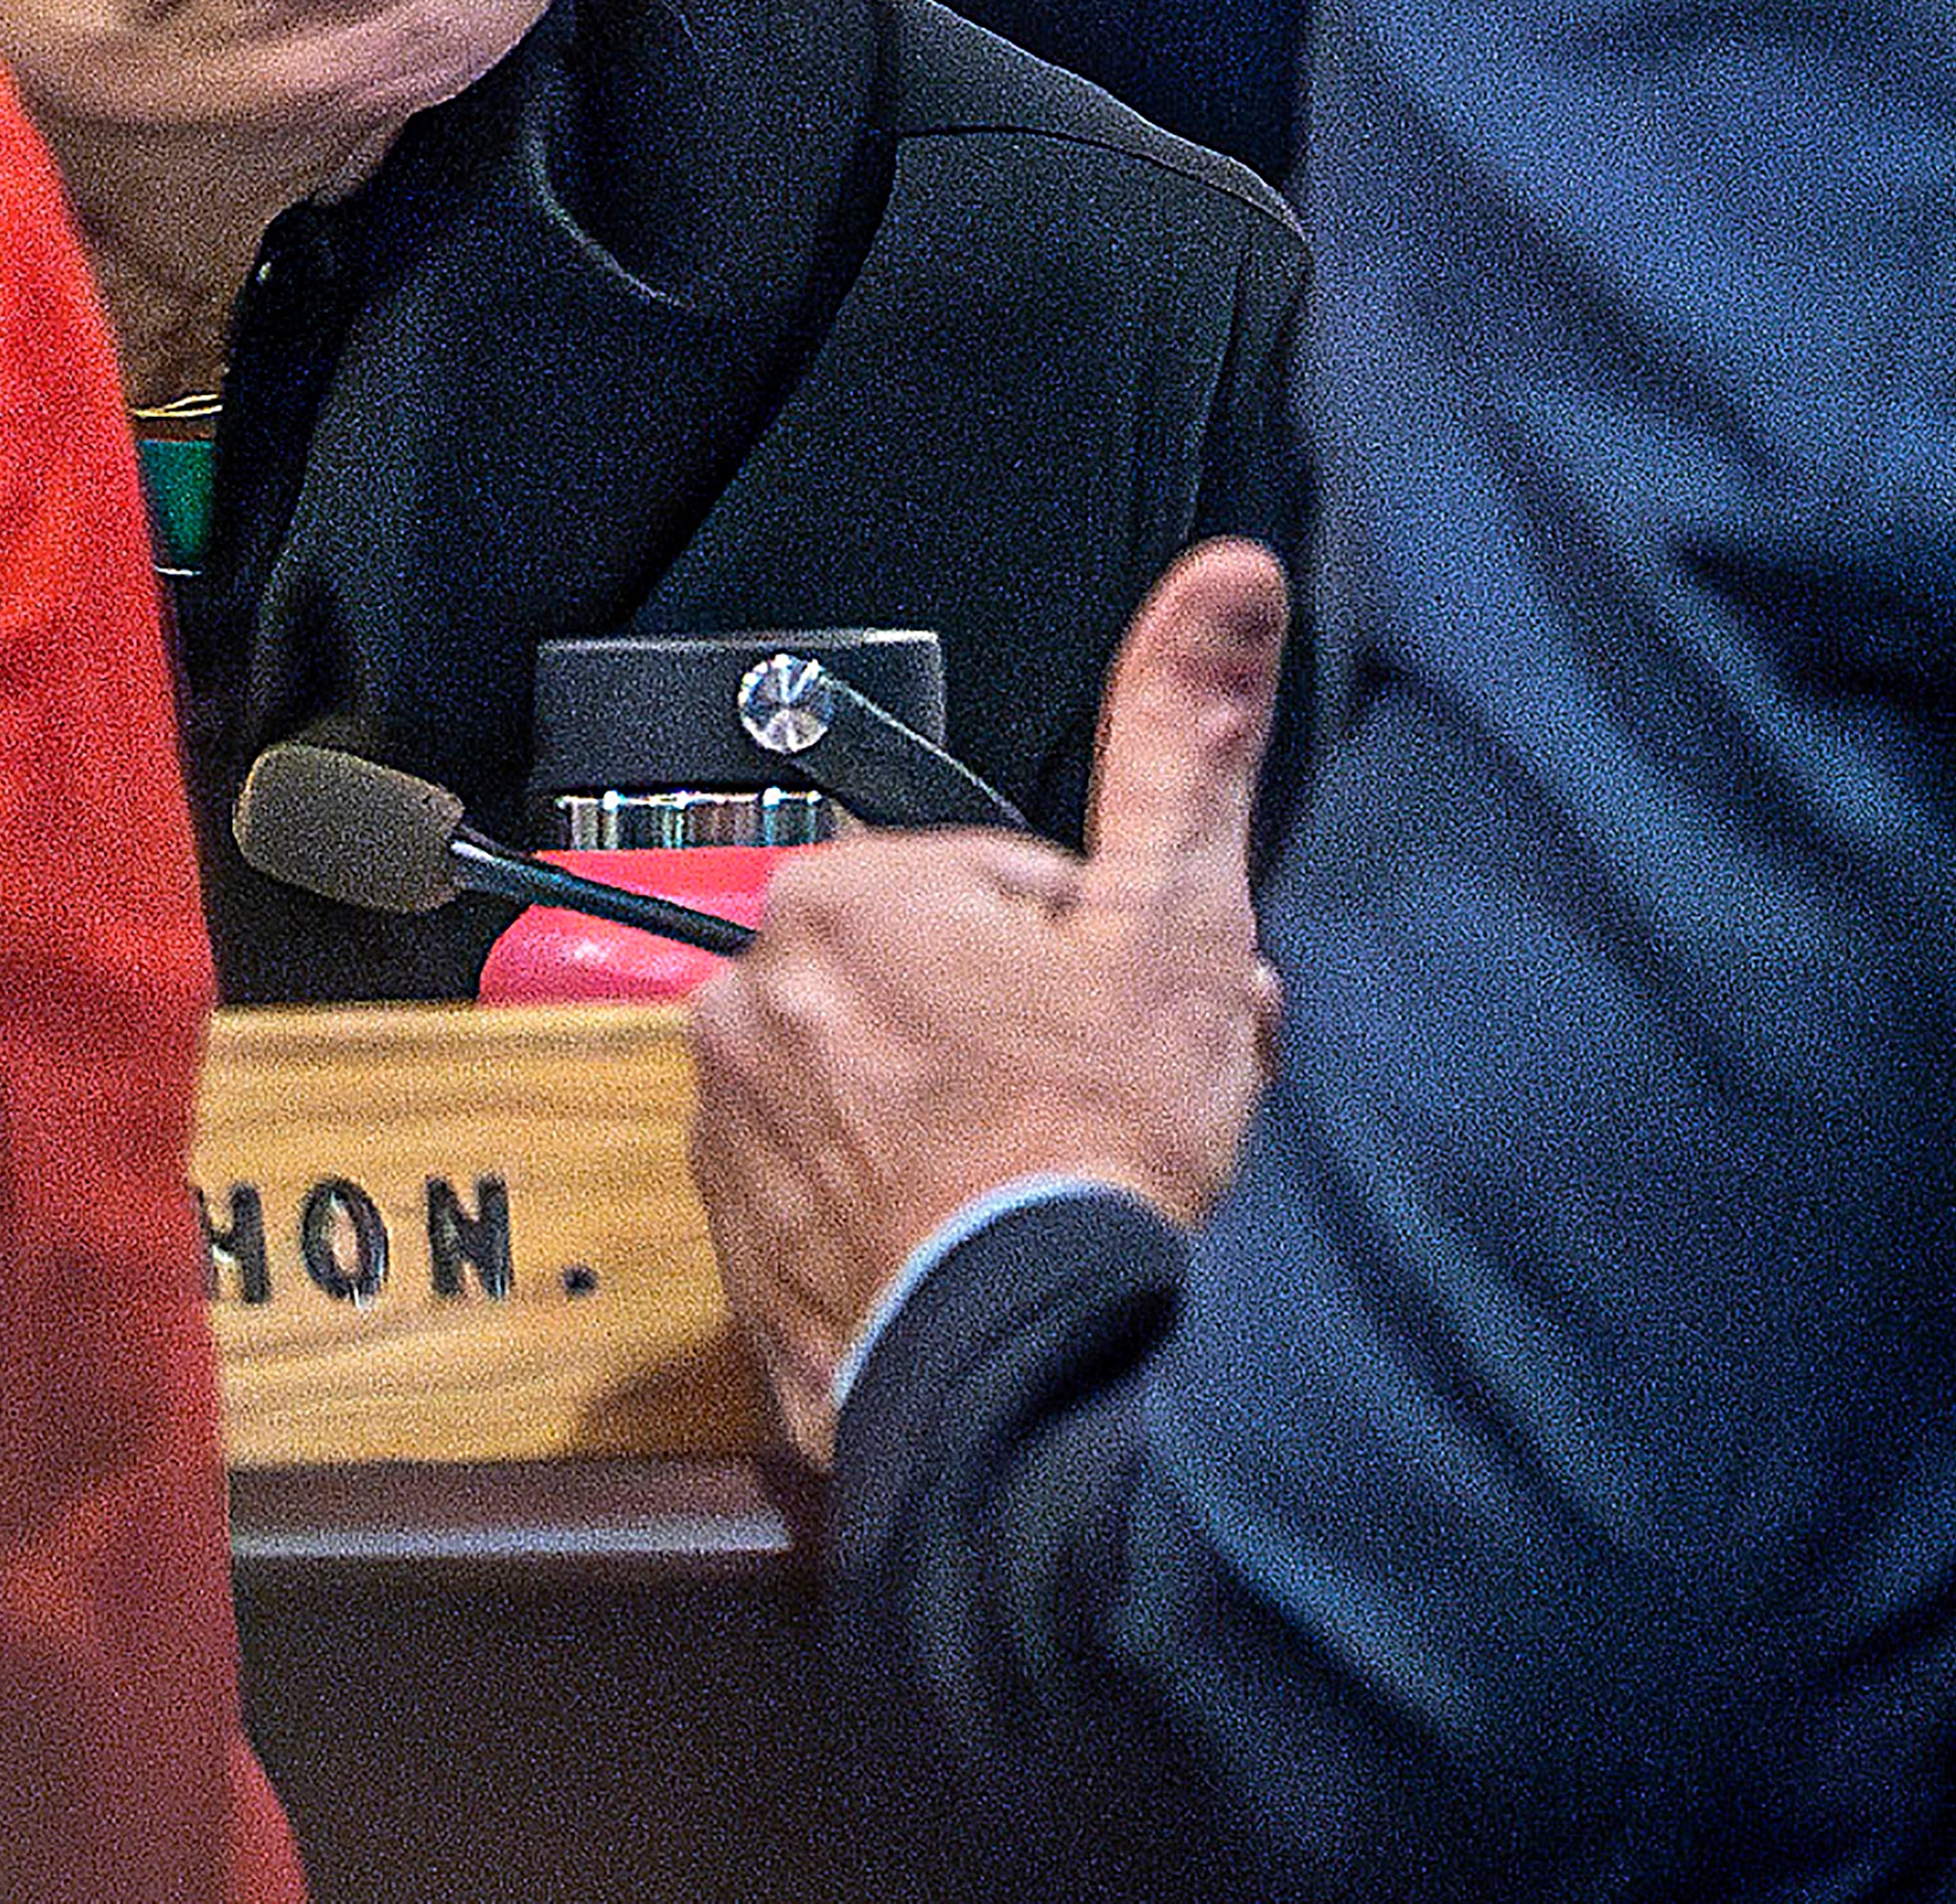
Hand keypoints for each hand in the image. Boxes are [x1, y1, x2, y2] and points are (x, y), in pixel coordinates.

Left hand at [685, 540, 1291, 1465]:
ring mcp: (729, 1129)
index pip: (994, 890)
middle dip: (1023, 1028)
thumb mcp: (1174, 921)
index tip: (1126, 1020)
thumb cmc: (1102, 1157)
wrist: (1043, 1374)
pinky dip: (898, 1207)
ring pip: (881, 1085)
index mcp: (843, 900)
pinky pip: (832, 1190)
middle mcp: (751, 998)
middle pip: (929, 985)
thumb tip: (1226, 581)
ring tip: (1048, 1179)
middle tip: (1106, 1103)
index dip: (1086, 956)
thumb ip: (1184, 738)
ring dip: (959, 1115)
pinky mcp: (733, 1243)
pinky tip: (982, 1237)